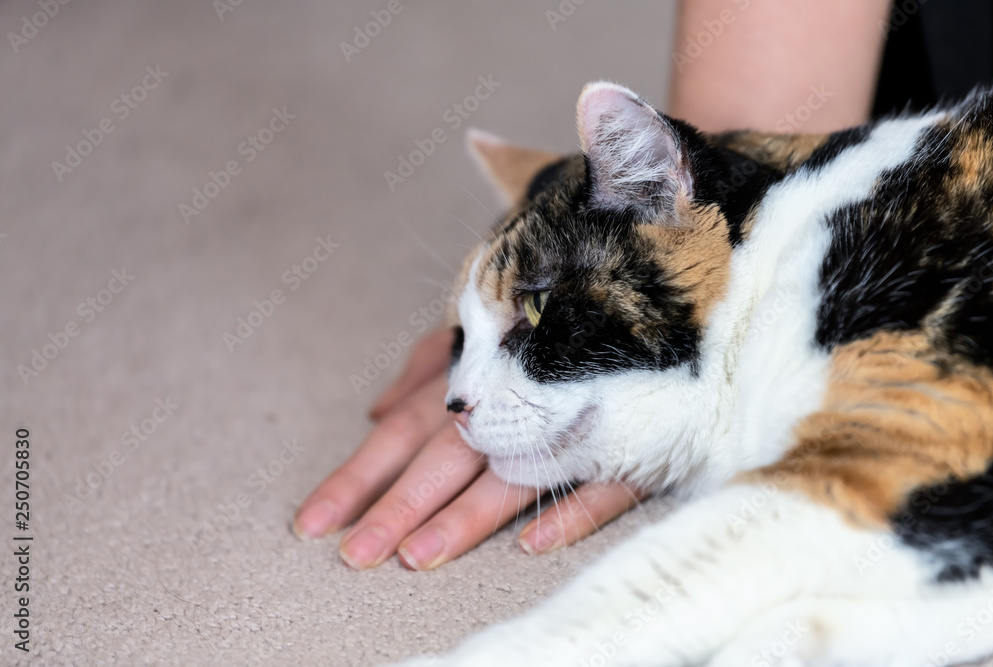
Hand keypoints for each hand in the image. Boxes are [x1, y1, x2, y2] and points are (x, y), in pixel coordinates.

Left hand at [294, 328, 645, 569]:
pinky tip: (531, 545)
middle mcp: (507, 397)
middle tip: (357, 555)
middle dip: (398, 505)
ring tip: (420, 556)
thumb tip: (376, 410)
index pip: (402, 431)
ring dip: (465, 515)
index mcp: (468, 377)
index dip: (358, 477)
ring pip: (510, 472)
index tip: (314, 523)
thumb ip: (426, 369)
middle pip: (443, 455)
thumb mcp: (475, 326)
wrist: (631, 267)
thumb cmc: (539, 311)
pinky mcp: (624, 434)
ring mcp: (567, 416)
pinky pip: (600, 479)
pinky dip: (569, 510)